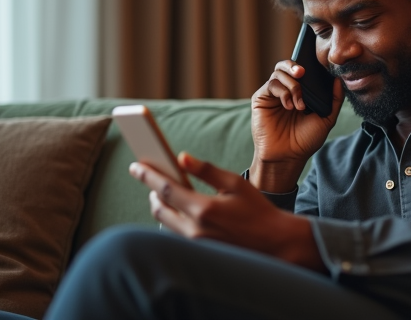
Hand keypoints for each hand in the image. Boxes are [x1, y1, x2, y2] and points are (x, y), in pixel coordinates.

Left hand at [129, 152, 325, 271]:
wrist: (275, 244)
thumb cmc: (258, 211)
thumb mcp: (235, 184)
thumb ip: (206, 171)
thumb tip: (182, 157)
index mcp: (204, 209)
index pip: (165, 189)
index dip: (148, 175)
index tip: (135, 165)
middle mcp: (195, 230)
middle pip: (159, 208)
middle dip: (152, 192)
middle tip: (152, 178)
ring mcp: (195, 244)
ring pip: (165, 222)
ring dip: (162, 206)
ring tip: (166, 193)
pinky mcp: (199, 253)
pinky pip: (176, 233)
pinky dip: (173, 219)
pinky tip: (180, 210)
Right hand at [250, 60, 344, 191]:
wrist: (287, 156)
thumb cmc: (306, 140)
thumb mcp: (326, 119)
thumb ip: (335, 99)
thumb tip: (339, 80)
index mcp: (301, 92)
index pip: (302, 70)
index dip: (308, 65)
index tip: (317, 67)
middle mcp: (285, 90)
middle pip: (286, 66)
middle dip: (295, 66)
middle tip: (302, 73)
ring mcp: (273, 94)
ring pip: (278, 73)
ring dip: (292, 85)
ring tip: (299, 104)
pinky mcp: (261, 99)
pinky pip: (271, 85)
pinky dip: (283, 92)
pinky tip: (289, 106)